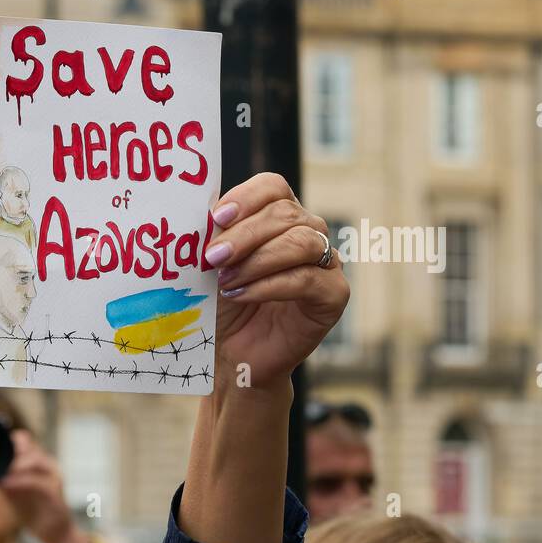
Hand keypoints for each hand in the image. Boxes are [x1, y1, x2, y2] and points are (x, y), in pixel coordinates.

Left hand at [0, 430, 91, 542]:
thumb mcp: (12, 491)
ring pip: (34, 459)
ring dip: (13, 464)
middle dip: (7, 450)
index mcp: (37, 461)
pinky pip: (37, 482)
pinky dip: (19, 482)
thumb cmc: (32, 510)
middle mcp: (47, 464)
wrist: (55, 532)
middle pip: (28, 443)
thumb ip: (0, 479)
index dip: (5, 440)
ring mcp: (53, 476)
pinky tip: (5, 485)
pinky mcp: (55, 492)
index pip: (22, 439)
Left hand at [203, 173, 348, 387]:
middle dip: (245, 234)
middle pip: (285, 213)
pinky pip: (308, 279)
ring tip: (225, 282)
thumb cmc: (220, 306)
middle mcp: (307, 234)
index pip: (273, 187)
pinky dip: (269, 285)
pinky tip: (241, 296)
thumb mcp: (211, 266)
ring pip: (301, 242)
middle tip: (212, 258)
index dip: (247, 197)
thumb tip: (208, 216)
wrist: (231, 354)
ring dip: (257, 261)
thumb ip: (215, 236)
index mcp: (278, 218)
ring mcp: (325, 264)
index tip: (216, 218)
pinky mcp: (333, 296)